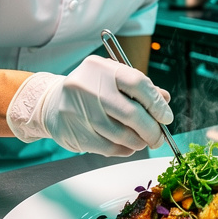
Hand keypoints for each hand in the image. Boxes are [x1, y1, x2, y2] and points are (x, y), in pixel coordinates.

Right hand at [7, 55, 173, 155]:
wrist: (51, 102)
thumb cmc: (91, 89)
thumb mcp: (113, 79)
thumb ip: (140, 88)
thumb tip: (165, 101)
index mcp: (102, 69)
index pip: (138, 84)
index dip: (157, 104)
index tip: (166, 117)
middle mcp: (88, 87)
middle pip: (132, 113)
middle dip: (152, 130)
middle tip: (159, 137)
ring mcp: (79, 111)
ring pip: (121, 134)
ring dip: (139, 142)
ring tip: (143, 141)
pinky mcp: (75, 132)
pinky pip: (108, 147)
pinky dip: (124, 149)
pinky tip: (128, 146)